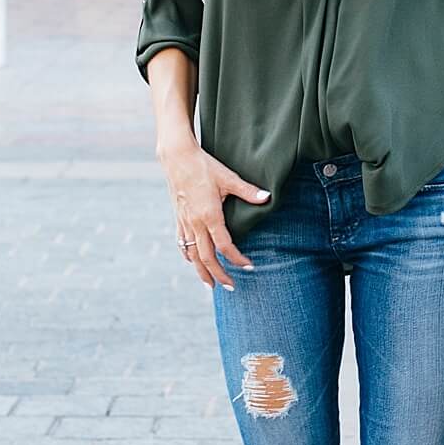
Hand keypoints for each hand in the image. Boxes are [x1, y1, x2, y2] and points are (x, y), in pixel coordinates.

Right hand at [157, 140, 269, 291]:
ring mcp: (185, 221)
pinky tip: (193, 262)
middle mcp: (195, 222)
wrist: (177, 157)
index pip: (225, 245)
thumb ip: (247, 191)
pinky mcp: (178, 217)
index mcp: (209, 215)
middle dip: (219, 275)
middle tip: (230, 287)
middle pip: (207, 257)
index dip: (237, 259)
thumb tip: (267, 197)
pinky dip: (188, 255)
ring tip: (210, 285)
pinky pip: (182, 243)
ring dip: (201, 271)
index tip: (248, 266)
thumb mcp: (228, 178)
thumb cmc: (203, 166)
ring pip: (192, 254)